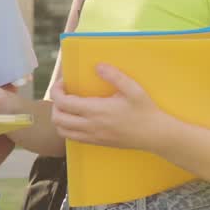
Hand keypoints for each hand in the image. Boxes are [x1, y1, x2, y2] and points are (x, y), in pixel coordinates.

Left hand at [50, 64, 170, 150]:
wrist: (155, 135)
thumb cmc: (145, 111)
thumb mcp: (133, 89)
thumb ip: (115, 76)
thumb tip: (98, 66)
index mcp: (96, 111)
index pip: (63, 103)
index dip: (56, 90)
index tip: (63, 83)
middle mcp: (90, 126)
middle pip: (57, 118)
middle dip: (54, 104)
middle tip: (65, 93)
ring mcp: (92, 137)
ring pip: (62, 131)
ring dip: (59, 117)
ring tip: (69, 106)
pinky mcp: (96, 143)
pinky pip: (72, 138)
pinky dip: (67, 127)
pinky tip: (78, 117)